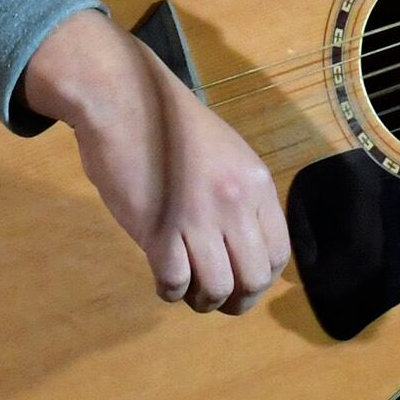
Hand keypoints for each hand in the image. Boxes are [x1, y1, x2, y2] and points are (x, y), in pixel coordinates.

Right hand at [19, 10, 291, 313]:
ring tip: (187, 290)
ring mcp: (197, 217)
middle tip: (214, 297)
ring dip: (202, 300)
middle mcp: (234, 203)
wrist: (121, 98)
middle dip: (236, 300)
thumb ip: (237, 193)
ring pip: (217, 288)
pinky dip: (171, 290)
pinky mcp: (158, 230)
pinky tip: (163, 278)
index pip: (278, 253)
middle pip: (252, 279)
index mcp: (255, 183)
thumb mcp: (224, 152)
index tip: (241, 281)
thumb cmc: (166, 123)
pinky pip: (176, 282)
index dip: (261, 278)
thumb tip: (242, 241)